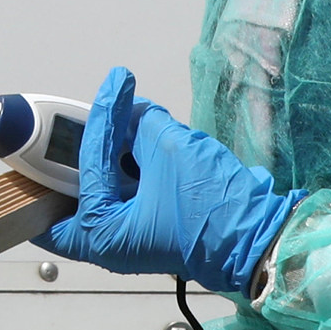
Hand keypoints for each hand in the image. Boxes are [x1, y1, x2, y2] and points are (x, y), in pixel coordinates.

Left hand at [34, 67, 298, 295]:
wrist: (260, 239)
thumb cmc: (212, 207)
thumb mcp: (170, 151)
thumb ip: (143, 125)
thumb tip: (135, 113)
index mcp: (101, 234)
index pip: (91, 163)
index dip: (105, 118)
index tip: (116, 85)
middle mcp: (107, 245)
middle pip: (71, 191)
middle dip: (78, 153)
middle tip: (87, 117)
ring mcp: (128, 240)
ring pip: (99, 192)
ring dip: (108, 158)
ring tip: (121, 118)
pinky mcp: (149, 231)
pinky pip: (125, 196)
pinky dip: (128, 169)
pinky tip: (141, 138)